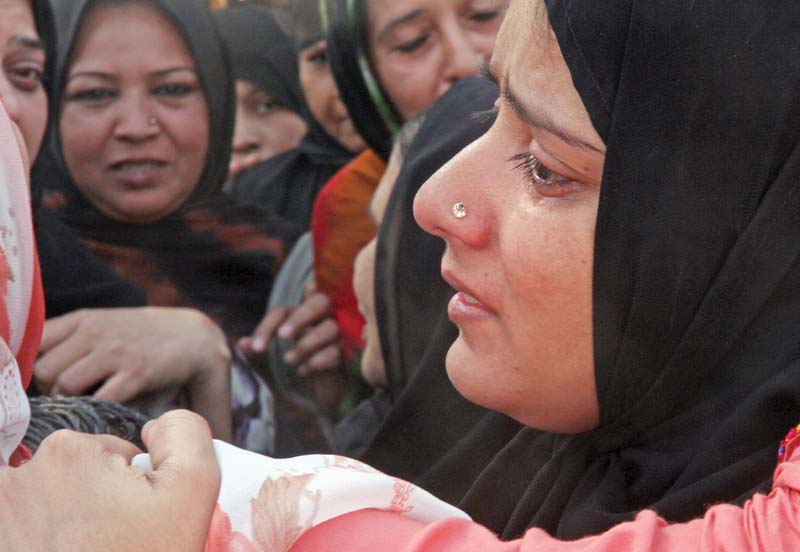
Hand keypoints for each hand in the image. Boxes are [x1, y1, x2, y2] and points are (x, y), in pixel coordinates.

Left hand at [0, 410, 219, 551]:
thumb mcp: (194, 488)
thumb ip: (185, 432)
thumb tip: (154, 426)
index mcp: (69, 451)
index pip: (113, 455)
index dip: (132, 488)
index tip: (135, 525)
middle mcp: (19, 476)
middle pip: (77, 477)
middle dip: (97, 504)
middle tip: (116, 545)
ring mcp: (2, 514)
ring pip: (49, 505)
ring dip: (67, 526)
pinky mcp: (0, 539)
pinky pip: (26, 526)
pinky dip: (42, 540)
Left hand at [35, 307, 231, 439]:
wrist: (194, 337)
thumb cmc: (144, 335)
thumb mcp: (105, 324)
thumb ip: (72, 338)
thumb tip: (38, 369)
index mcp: (84, 319)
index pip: (35, 343)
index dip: (35, 369)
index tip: (47, 383)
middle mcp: (95, 332)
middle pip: (45, 370)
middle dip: (51, 392)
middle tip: (69, 401)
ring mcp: (115, 352)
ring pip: (65, 385)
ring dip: (71, 403)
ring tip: (86, 408)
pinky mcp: (136, 373)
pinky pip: (99, 399)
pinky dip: (97, 411)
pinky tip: (107, 412)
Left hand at [237, 292, 341, 376]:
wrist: (319, 389)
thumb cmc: (295, 363)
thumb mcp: (272, 356)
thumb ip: (259, 346)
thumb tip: (240, 344)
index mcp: (298, 315)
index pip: (282, 311)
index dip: (268, 326)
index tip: (256, 349)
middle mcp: (321, 317)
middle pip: (318, 302)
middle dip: (300, 318)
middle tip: (282, 336)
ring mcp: (338, 334)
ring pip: (330, 328)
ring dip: (307, 343)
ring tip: (289, 360)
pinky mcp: (346, 353)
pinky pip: (336, 351)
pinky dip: (318, 361)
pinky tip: (304, 371)